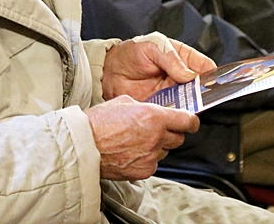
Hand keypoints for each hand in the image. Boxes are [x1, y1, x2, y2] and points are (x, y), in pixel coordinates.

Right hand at [85, 95, 199, 179]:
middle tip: (156, 129)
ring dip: (157, 146)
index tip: (189, 122)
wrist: (83, 145)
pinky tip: (131, 152)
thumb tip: (154, 110)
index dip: (191, 121)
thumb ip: (145, 106)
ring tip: (137, 140)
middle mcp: (156, 138)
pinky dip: (147, 158)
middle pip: (178, 138)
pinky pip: (153, 163)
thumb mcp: (124, 101)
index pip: (188, 121)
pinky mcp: (143, 171)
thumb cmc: (98, 122)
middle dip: (170, 133)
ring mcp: (150, 157)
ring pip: (165, 151)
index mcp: (153, 117)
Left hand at [101, 38, 215, 101]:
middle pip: (201, 87)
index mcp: (181, 57)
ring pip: (191, 101)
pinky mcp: (162, 104)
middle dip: (203, 92)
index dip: (212, 74)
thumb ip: (171, 60)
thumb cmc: (129, 53)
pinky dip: (177, 113)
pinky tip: (174, 111)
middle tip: (200, 95)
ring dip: (191, 104)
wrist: (109, 71)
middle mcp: (180, 75)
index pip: (205, 66)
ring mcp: (172, 91)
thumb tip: (189, 74)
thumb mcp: (152, 48)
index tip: (214, 81)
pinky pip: (175, 111)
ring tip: (187, 103)